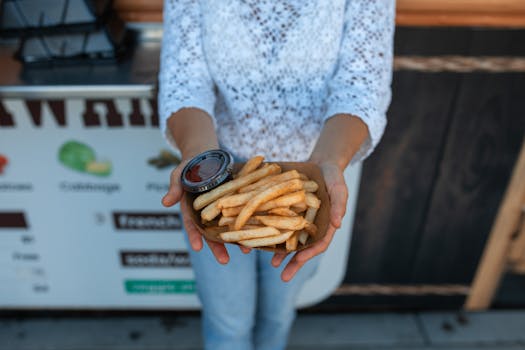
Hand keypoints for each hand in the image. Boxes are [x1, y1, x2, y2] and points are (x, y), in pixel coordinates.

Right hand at [162, 159, 243, 263]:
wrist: (206, 155)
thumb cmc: (190, 166)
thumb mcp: (179, 174)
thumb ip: (175, 188)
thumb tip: (165, 202)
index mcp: (192, 209)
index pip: (192, 225)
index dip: (194, 236)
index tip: (197, 248)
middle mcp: (207, 212)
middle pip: (212, 232)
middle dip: (218, 247)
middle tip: (224, 260)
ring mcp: (222, 208)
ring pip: (229, 226)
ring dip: (237, 239)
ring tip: (247, 250)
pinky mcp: (235, 201)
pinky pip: (242, 213)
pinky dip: (249, 222)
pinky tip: (258, 232)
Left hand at [271, 161, 347, 281]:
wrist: (322, 164)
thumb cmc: (334, 178)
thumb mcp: (339, 189)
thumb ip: (339, 205)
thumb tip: (338, 224)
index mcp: (325, 225)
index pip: (319, 244)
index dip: (310, 255)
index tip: (300, 262)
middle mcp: (311, 227)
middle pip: (303, 249)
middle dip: (293, 263)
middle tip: (283, 277)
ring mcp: (299, 220)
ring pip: (289, 240)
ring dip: (280, 253)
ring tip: (271, 264)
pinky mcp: (288, 211)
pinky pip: (279, 224)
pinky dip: (270, 232)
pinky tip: (260, 239)